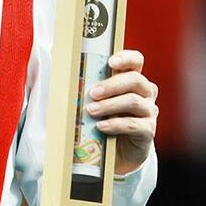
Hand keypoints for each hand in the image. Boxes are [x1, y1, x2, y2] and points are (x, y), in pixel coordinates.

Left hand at [86, 50, 158, 175]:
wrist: (116, 149)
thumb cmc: (104, 116)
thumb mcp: (96, 97)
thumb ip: (85, 79)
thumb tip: (57, 57)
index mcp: (132, 79)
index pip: (136, 60)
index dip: (126, 58)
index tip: (110, 62)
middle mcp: (145, 92)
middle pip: (135, 79)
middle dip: (111, 85)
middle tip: (92, 93)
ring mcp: (149, 111)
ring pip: (134, 101)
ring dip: (109, 105)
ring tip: (91, 110)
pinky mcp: (148, 130)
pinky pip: (135, 124)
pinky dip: (115, 124)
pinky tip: (101, 126)